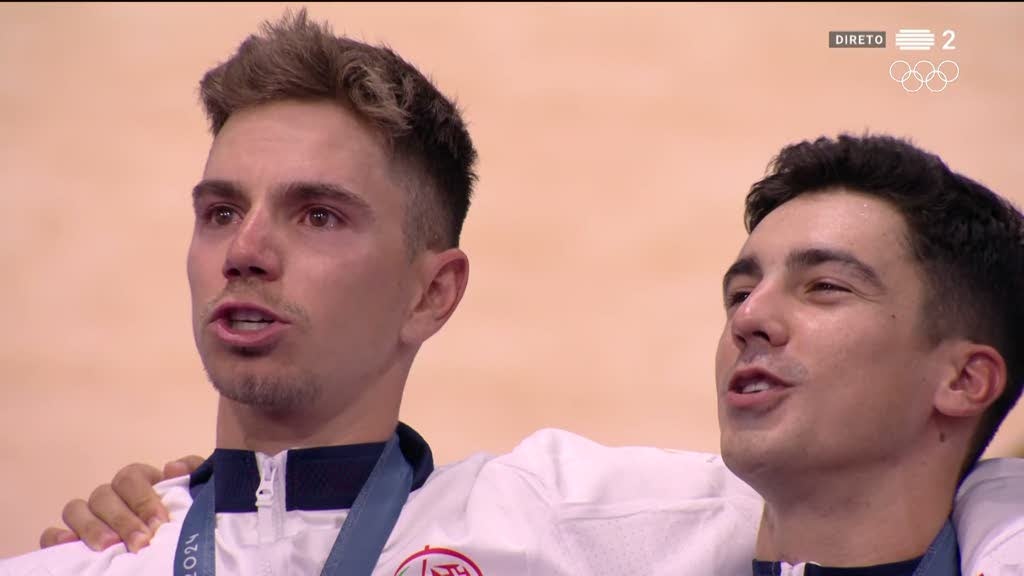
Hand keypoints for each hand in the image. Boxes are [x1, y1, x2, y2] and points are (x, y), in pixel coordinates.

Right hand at [39, 455, 203, 551]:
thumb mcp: (194, 492)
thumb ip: (192, 473)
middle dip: (122, 520)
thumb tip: (172, 468)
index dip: (144, 499)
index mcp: (138, 482)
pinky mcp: (70, 538)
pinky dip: (56, 537)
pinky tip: (69, 546)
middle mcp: (109, 496)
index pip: (131, 476)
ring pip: (76, 509)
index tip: (160, 523)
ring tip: (110, 547)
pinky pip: (51, 532)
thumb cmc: (183, 514)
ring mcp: (87, 516)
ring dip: (92, 528)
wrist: (179, 543)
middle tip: (140, 543)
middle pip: (103, 495)